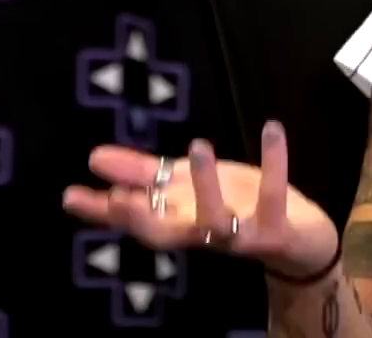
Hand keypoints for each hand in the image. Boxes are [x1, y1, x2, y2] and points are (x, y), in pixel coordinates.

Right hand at [63, 121, 341, 277]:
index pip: (133, 219)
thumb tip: (94, 158)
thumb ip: (144, 174)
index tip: (72, 196)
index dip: (102, 212)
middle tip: (118, 197)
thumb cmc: (237, 208)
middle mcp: (203, 233)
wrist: (300, 243)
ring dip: (205, 186)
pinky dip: (275, 163)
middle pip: (165, 234)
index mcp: (179, 221)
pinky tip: (272, 128)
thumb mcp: (189, 186)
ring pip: (217, 221)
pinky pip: (274, 197)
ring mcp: (241, 234)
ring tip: (197, 146)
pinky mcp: (277, 229)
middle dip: (140, 218)